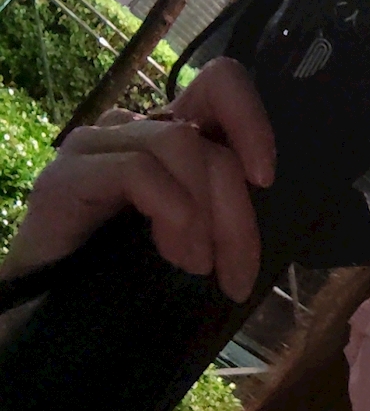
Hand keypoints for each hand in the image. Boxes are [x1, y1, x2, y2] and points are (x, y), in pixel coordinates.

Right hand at [0, 57, 275, 303]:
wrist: (48, 326)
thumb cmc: (125, 287)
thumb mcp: (197, 243)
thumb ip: (228, 213)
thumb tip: (280, 210)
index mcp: (167, 137)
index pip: (218, 84)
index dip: (251, 119)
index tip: (266, 180)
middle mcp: (131, 130)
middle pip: (206, 136)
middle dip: (237, 212)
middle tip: (238, 275)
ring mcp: (94, 148)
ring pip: (179, 147)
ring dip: (206, 218)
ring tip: (198, 268)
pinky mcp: (66, 177)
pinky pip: (139, 171)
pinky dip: (173, 213)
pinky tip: (176, 255)